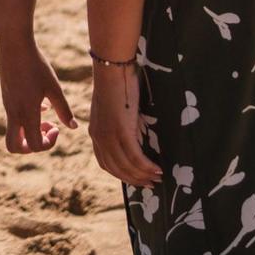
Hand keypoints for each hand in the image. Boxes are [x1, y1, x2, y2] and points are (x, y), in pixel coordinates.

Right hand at [0, 37, 76, 153]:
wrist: (14, 46)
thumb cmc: (36, 65)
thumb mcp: (54, 88)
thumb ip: (64, 109)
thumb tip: (73, 127)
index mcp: (26, 113)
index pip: (34, 145)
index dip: (48, 144)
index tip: (57, 127)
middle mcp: (14, 113)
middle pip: (14, 147)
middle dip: (30, 147)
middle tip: (45, 132)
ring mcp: (8, 106)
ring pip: (13, 133)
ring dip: (29, 133)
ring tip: (46, 118)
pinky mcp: (7, 98)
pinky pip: (14, 118)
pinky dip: (27, 119)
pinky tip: (40, 104)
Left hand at [88, 64, 161, 187]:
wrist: (112, 69)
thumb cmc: (116, 84)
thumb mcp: (115, 109)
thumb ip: (121, 124)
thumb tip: (136, 134)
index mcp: (96, 133)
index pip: (106, 163)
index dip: (121, 174)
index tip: (136, 179)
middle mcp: (99, 137)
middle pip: (116, 169)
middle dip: (134, 180)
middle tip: (150, 185)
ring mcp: (109, 135)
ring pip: (126, 166)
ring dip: (143, 175)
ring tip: (158, 178)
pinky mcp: (121, 130)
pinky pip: (135, 157)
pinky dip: (147, 166)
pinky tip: (158, 169)